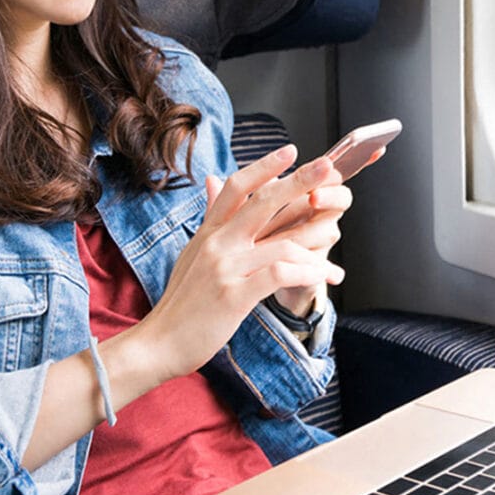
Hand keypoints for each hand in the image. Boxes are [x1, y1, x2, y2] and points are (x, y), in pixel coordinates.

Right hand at [131, 145, 345, 381]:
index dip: (264, 166)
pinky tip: (324, 277)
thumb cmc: (181, 302)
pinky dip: (308, 273)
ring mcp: (224, 268)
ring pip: (282, 244)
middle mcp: (216, 243)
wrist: (158, 343)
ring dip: (317, 249)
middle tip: (329, 167)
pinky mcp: (233, 296)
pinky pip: (280, 275)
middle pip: (263, 202)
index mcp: (208, 232)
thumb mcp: (192, 253)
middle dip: (300, 181)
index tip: (290, 150)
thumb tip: (214, 181)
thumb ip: (211, 219)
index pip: (237, 187)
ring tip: (336, 261)